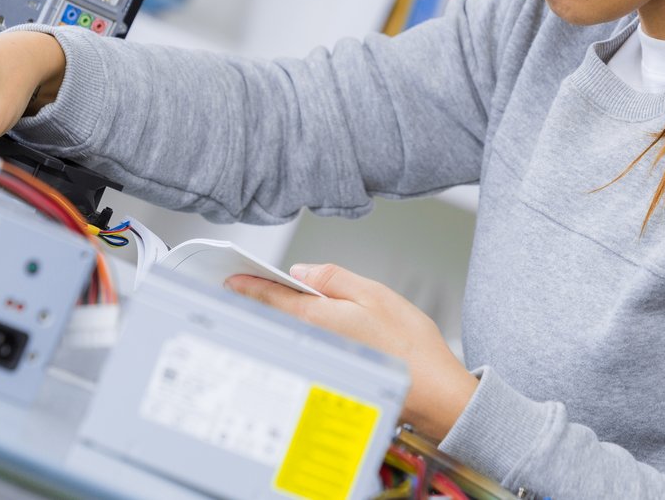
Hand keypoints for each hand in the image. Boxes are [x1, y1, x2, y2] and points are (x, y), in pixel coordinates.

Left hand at [227, 264, 478, 441]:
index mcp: (319, 319)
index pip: (274, 298)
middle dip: (259, 301)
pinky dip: (296, 332)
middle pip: (276, 317)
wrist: (432, 393)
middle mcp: (313, 344)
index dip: (250, 286)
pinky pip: (305, 346)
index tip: (232, 279)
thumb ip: (334, 279)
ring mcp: (321, 361)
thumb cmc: (410, 346)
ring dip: (276, 317)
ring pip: (289, 333)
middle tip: (242, 285)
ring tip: (269, 300)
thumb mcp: (374, 294)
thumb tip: (302, 271)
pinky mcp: (332, 372)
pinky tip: (303, 325)